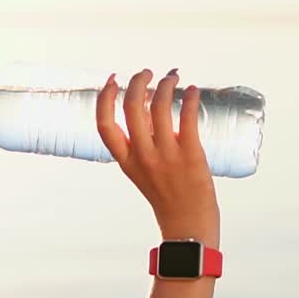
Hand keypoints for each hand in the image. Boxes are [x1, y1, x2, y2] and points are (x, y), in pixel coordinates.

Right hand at [96, 69, 220, 247]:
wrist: (188, 225)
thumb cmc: (167, 197)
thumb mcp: (143, 172)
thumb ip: (142, 143)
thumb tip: (149, 106)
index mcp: (126, 161)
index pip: (104, 125)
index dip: (105, 98)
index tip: (113, 79)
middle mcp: (143, 156)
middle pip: (131, 107)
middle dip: (138, 81)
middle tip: (148, 72)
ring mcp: (166, 155)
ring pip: (159, 106)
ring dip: (165, 84)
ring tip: (173, 77)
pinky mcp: (190, 154)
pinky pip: (187, 117)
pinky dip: (191, 98)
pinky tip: (194, 91)